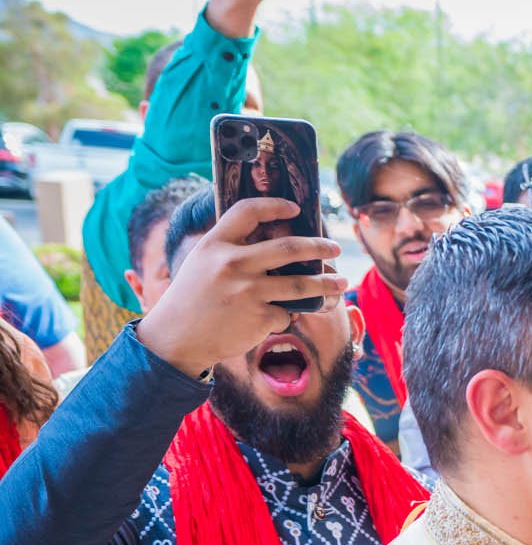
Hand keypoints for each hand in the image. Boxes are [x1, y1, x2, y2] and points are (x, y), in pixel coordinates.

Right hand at [135, 198, 343, 379]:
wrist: (176, 338)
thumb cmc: (193, 298)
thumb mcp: (202, 262)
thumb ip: (231, 249)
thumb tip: (276, 241)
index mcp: (215, 244)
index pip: (248, 211)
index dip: (275, 206)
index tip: (296, 209)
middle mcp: (232, 264)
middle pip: (289, 248)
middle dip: (319, 247)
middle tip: (335, 248)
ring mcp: (248, 291)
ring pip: (301, 284)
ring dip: (327, 284)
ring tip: (341, 283)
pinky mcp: (260, 317)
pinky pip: (286, 313)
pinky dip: (286, 315)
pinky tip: (276, 317)